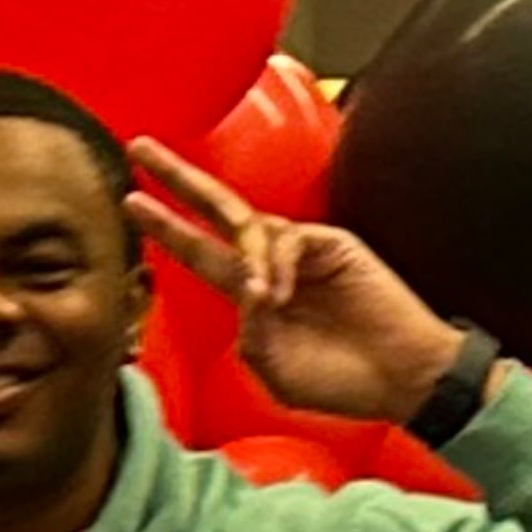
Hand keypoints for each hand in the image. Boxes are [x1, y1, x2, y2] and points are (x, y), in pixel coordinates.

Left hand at [126, 136, 466, 428]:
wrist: (399, 379)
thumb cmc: (340, 383)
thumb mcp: (276, 373)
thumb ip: (250, 336)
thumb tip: (246, 287)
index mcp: (252, 297)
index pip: (200, 252)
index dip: (167, 228)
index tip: (132, 201)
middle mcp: (271, 265)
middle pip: (217, 211)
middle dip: (178, 180)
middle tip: (139, 149)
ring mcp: (302, 251)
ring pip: (251, 228)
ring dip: (246, 257)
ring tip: (268, 298)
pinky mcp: (332, 243)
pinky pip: (287, 239)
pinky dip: (276, 264)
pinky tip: (281, 293)